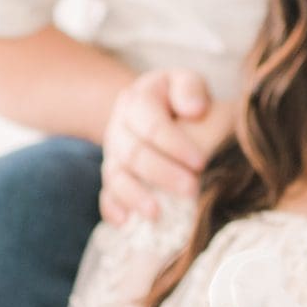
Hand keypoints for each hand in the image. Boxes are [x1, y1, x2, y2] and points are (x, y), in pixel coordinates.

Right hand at [100, 69, 233, 223]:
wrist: (159, 112)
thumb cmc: (182, 100)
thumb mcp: (187, 83)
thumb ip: (191, 88)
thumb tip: (194, 110)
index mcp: (138, 99)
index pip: (150, 123)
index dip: (174, 144)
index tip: (200, 162)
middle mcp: (119, 126)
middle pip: (133, 152)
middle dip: (162, 174)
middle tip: (191, 190)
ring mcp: (112, 154)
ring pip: (116, 176)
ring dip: (135, 196)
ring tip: (157, 213)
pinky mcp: (112, 177)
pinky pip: (106, 195)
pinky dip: (114, 210)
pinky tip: (126, 223)